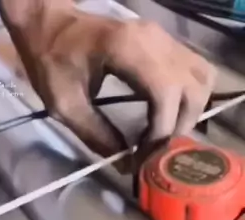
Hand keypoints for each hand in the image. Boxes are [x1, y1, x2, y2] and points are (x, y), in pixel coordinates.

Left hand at [6, 10, 215, 155]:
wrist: (49, 24)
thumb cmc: (51, 60)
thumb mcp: (64, 105)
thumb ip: (96, 135)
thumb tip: (126, 164)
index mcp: (127, 48)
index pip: (165, 93)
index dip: (161, 131)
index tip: (144, 157)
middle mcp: (154, 38)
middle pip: (192, 88)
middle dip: (179, 126)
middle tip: (155, 150)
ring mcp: (163, 37)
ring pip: (201, 79)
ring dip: (190, 113)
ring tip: (164, 135)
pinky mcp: (164, 41)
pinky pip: (193, 71)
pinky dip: (188, 98)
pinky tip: (165, 117)